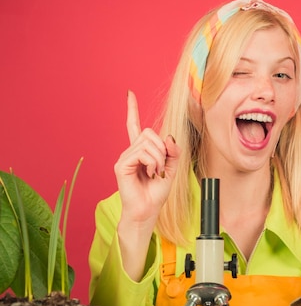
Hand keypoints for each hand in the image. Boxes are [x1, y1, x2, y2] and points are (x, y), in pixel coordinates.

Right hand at [114, 90, 180, 225]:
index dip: (132, 110)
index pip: (134, 126)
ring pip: (147, 142)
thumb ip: (172, 153)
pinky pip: (142, 152)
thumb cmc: (155, 194)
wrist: (147, 212)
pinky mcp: (122, 165)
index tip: (129, 94)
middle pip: (149, 132)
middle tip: (161, 167)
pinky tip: (150, 173)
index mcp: (140, 152)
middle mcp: (130, 152)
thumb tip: (169, 137)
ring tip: (156, 172)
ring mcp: (124, 158)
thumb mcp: (171, 170)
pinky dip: (152, 162)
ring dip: (159, 157)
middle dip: (162, 148)